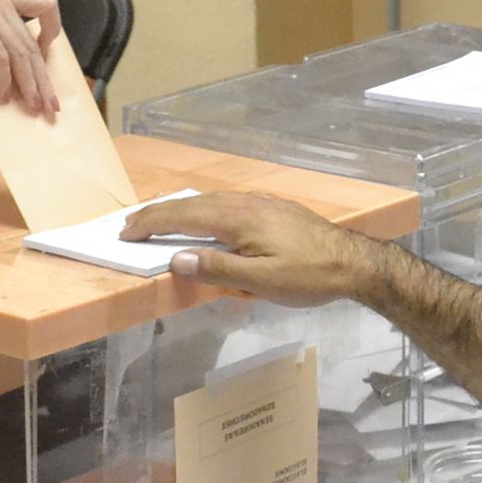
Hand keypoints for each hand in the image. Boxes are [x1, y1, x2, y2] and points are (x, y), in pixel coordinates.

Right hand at [0, 0, 63, 116]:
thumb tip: (27, 77)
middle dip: (42, 78)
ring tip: (33, 105)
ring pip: (19, 54)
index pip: (45, 4)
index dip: (54, 28)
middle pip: (30, 44)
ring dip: (28, 84)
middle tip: (50, 104)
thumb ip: (4, 42)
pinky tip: (4, 95)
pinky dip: (4, 79)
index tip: (47, 54)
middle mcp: (1, 0)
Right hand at [123, 191, 382, 308]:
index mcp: (239, 219)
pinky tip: (206, 217)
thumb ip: (217, 269)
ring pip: (210, 201)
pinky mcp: (274, 209)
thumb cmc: (309, 276)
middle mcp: (246, 204)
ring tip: (160, 219)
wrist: (355, 262)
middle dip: (159, 213)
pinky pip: (227, 203)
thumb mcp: (261, 282)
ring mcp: (262, 204)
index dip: (152, 223)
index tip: (126, 232)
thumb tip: (176, 258)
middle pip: (193, 204)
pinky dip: (204, 208)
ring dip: (181, 209)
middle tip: (131, 224)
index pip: (183, 217)